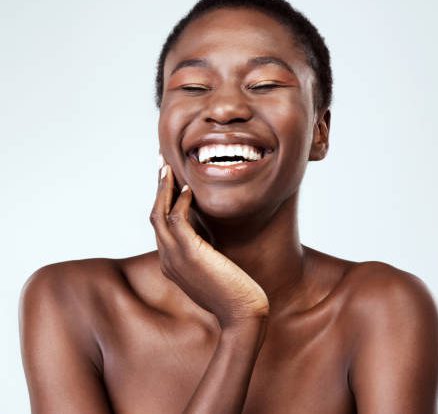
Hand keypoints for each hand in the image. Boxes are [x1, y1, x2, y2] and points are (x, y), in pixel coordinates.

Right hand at [150, 160, 269, 328]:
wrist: (242, 315)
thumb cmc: (233, 292)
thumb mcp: (212, 267)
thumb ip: (204, 251)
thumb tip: (208, 233)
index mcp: (172, 262)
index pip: (161, 225)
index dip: (162, 200)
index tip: (169, 180)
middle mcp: (167, 258)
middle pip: (154, 215)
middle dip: (158, 188)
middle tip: (161, 163)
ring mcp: (175, 257)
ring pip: (159, 214)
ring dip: (164, 188)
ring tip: (168, 166)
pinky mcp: (189, 254)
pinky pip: (177, 220)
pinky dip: (180, 201)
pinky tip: (189, 188)